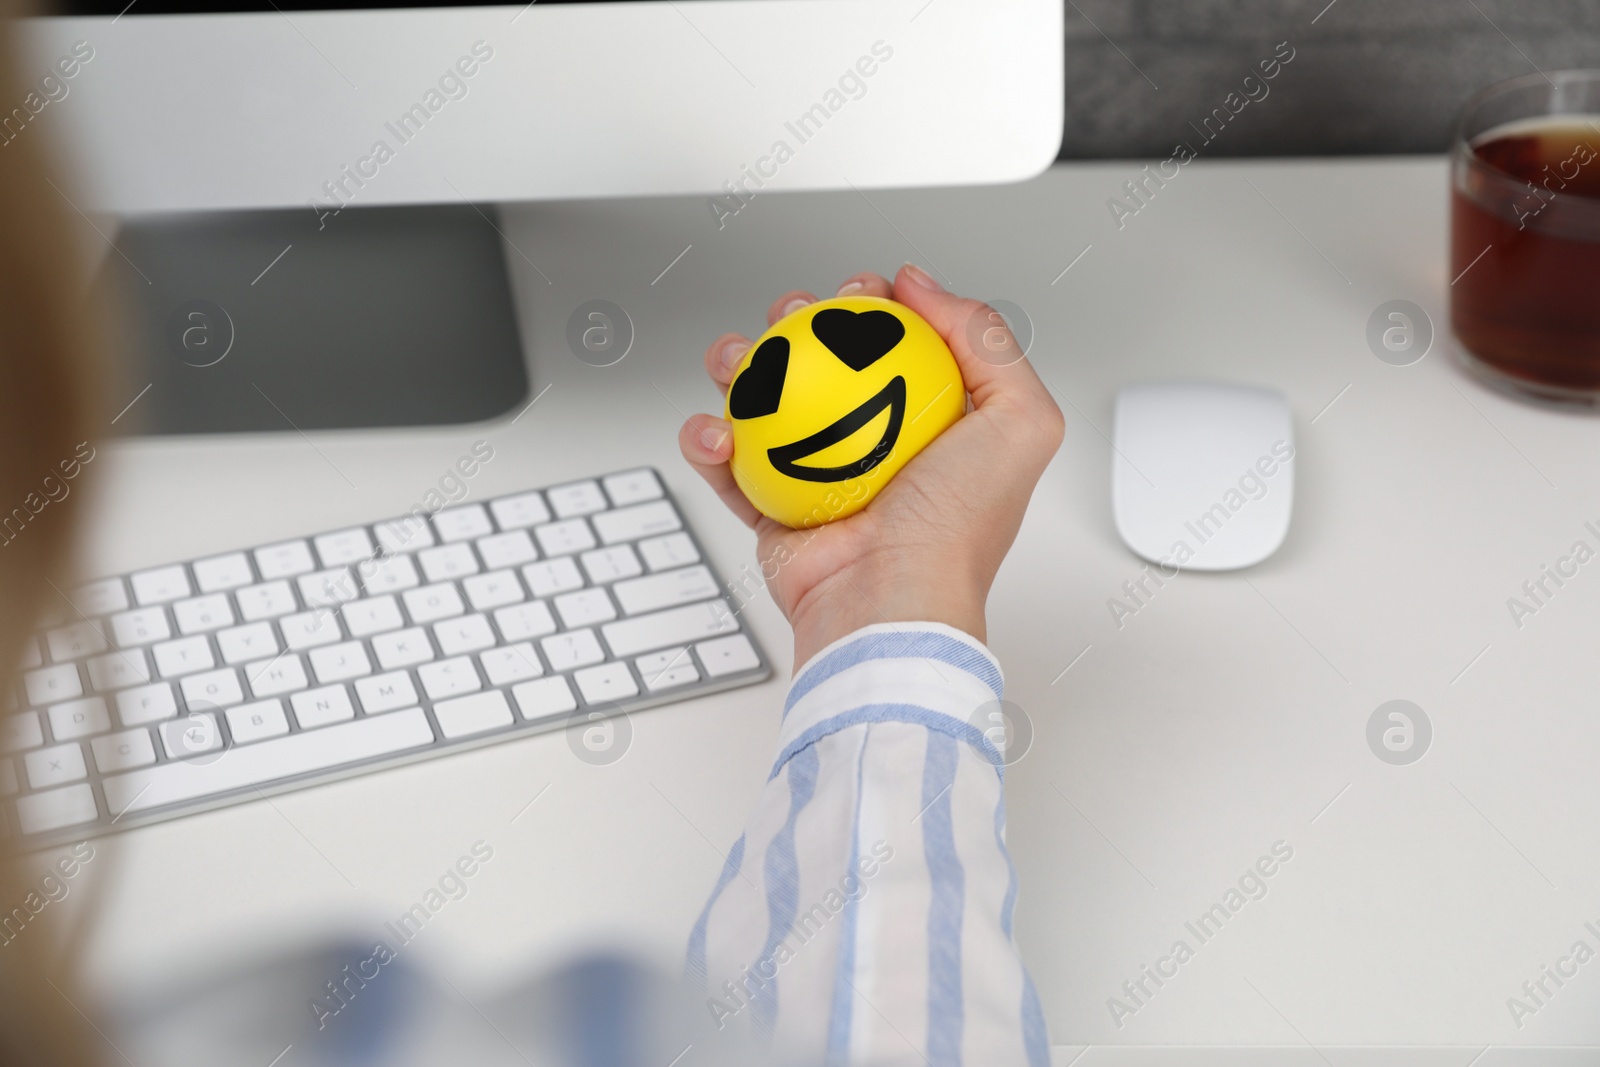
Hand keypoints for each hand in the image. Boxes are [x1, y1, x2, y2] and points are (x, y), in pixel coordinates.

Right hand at [678, 264, 1063, 669]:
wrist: (890, 602)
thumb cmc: (957, 531)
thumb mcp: (1020, 422)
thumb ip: (988, 341)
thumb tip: (921, 287)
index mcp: (928, 423)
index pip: (896, 341)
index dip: (876, 305)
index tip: (864, 296)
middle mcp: (870, 444)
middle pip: (820, 357)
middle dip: (800, 320)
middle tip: (799, 319)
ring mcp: (815, 474)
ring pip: (762, 397)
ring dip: (739, 364)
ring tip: (739, 362)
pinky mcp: (770, 508)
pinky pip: (725, 462)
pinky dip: (707, 438)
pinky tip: (716, 426)